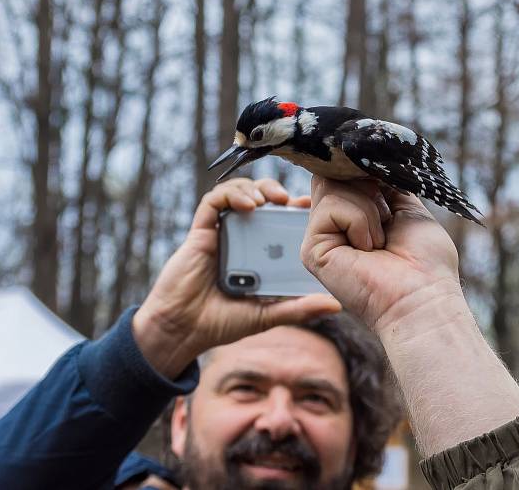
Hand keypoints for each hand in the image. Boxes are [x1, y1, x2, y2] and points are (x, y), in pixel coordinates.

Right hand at [133, 178, 340, 378]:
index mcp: (259, 253)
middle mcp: (242, 238)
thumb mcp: (267, 315)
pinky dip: (232, 195)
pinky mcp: (200, 230)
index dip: (296, 209)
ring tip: (271, 199)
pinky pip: (214, 201)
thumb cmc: (222, 323)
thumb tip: (336, 305)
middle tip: (292, 199)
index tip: (312, 207)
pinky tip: (248, 205)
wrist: (182, 330)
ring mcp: (221, 232)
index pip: (280, 221)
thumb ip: (298, 308)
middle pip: (262, 200)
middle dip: (277, 191)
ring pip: (239, 193)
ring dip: (256, 188)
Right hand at [301, 177, 463, 332]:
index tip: (385, 184)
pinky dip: (360, 222)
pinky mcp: (311, 250)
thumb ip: (381, 182)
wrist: (424, 297)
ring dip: (369, 211)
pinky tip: (369, 249)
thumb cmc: (425, 262)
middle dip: (368, 187)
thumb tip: (358, 157)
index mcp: (352, 216)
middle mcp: (332, 225)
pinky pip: (331, 207)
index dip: (362, 169)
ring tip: (380, 242)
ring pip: (332, 186)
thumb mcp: (407, 207)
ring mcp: (320, 237)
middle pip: (333, 174)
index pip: (342, 172)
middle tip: (387, 220)